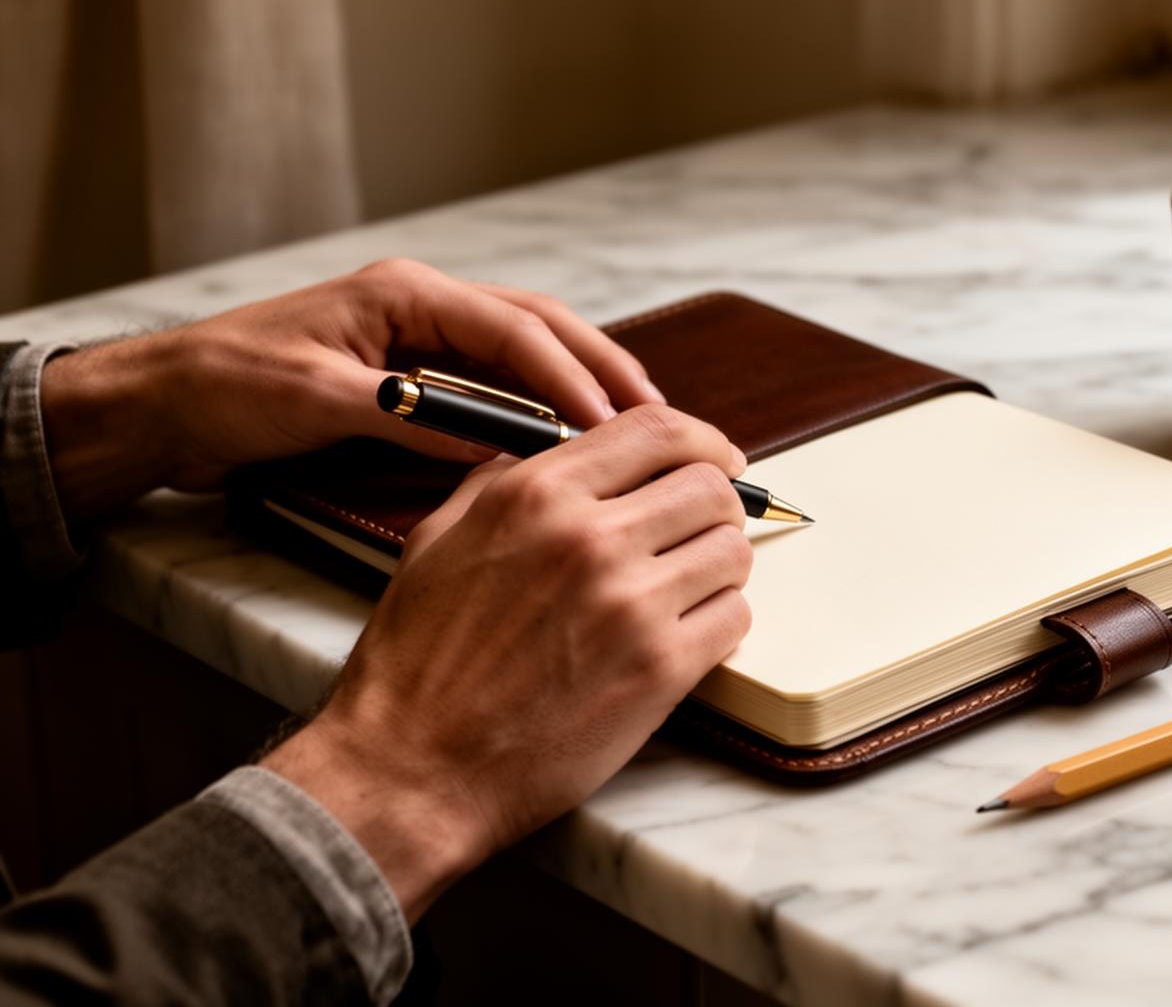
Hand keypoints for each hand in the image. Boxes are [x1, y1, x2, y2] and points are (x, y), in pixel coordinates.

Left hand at [40, 258, 664, 519]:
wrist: (163, 406)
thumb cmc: (225, 387)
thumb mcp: (317, 400)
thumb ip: (409, 414)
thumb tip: (494, 443)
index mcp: (404, 293)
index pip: (513, 330)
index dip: (568, 377)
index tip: (609, 423)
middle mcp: (420, 306)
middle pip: (536, 328)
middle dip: (598, 368)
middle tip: (654, 414)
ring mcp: (417, 338)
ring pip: (522, 352)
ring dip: (576, 384)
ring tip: (629, 424)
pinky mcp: (409, 374)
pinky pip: (493, 381)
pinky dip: (537, 404)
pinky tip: (565, 437)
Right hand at [263, 406, 753, 919]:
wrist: (412, 768)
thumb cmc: (417, 665)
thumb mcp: (439, 541)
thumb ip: (504, 483)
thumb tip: (560, 452)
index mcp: (536, 495)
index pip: (658, 428)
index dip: (703, 440)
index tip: (716, 460)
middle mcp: (589, 538)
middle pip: (710, 486)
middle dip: (715, 507)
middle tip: (698, 534)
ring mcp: (630, 603)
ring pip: (732, 550)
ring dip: (719, 567)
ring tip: (688, 589)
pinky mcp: (660, 669)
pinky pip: (735, 617)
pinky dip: (720, 622)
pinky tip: (685, 635)